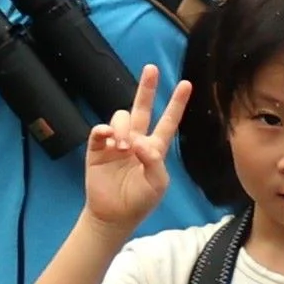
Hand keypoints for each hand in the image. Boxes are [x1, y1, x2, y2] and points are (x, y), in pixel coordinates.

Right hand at [80, 65, 188, 229]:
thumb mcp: (156, 184)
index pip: (168, 121)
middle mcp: (136, 140)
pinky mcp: (97, 149)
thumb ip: (154, 163)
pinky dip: (103, 131)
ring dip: (122, 128)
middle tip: (152, 68)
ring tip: (123, 147)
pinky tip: (108, 139)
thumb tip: (141, 144)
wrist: (114, 215)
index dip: (177, 104)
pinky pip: (98, 131)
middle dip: (147, 88)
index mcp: (155, 147)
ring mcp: (116, 143)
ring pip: (120, 118)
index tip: (187, 84)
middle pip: (142, 108)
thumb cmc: (140, 200)